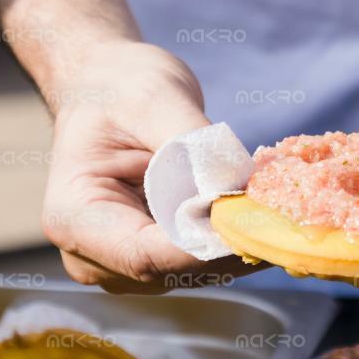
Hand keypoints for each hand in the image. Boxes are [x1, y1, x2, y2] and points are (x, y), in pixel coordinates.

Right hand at [40, 40, 259, 292]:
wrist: (107, 89)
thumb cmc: (119, 87)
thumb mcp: (154, 99)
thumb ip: (192, 147)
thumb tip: (237, 189)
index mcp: (72, 218)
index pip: (145, 255)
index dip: (204, 246)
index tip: (257, 221)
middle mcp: (92, 256)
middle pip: (174, 270)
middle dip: (231, 243)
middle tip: (285, 212)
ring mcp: (125, 266)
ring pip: (197, 271)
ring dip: (242, 241)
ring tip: (278, 204)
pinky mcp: (158, 261)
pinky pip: (206, 260)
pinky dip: (238, 237)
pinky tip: (264, 209)